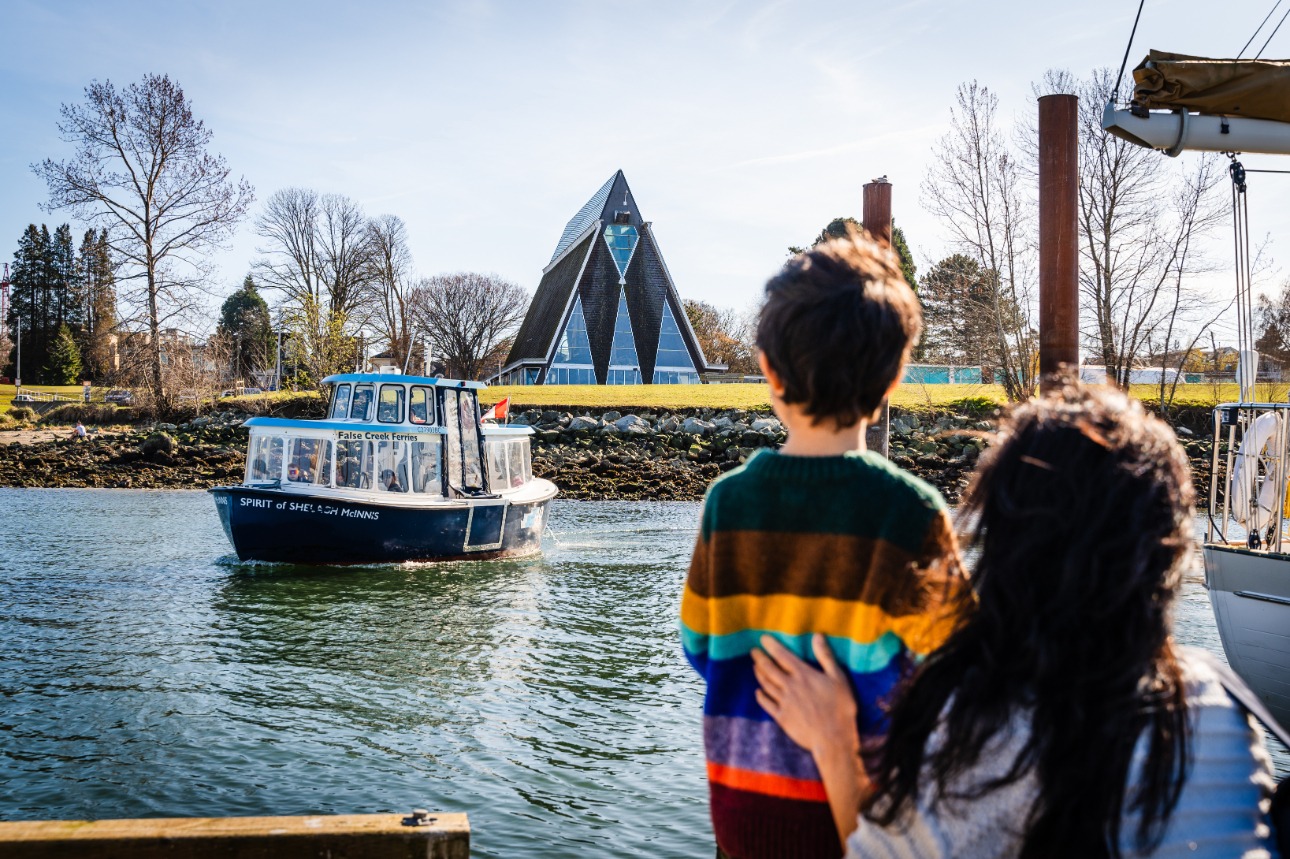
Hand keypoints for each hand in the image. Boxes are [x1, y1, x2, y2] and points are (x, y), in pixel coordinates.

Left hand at [752, 634, 859, 758]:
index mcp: (803, 675)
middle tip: (754, 651)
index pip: (782, 656)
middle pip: (769, 669)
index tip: (762, 639)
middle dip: (760, 658)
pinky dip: (761, 696)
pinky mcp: (782, 717)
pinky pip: (767, 704)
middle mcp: (789, 686)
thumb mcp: (838, 678)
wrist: (832, 739)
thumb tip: (817, 636)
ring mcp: (784, 702)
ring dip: (759, 674)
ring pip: (766, 684)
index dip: (771, 646)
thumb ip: (826, 656)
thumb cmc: (840, 708)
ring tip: (755, 667)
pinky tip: (758, 692)